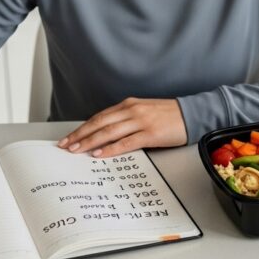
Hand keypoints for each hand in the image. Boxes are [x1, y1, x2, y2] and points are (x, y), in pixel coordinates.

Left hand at [57, 97, 187, 157]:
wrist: (193, 114)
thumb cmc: (169, 116)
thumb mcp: (144, 112)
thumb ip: (127, 120)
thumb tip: (106, 136)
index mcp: (129, 104)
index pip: (100, 117)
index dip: (83, 128)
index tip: (69, 137)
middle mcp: (132, 110)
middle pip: (99, 123)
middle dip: (80, 135)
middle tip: (65, 145)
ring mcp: (141, 121)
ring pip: (108, 132)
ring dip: (90, 141)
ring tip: (76, 150)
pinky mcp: (150, 133)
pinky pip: (126, 142)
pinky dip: (110, 148)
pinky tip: (100, 153)